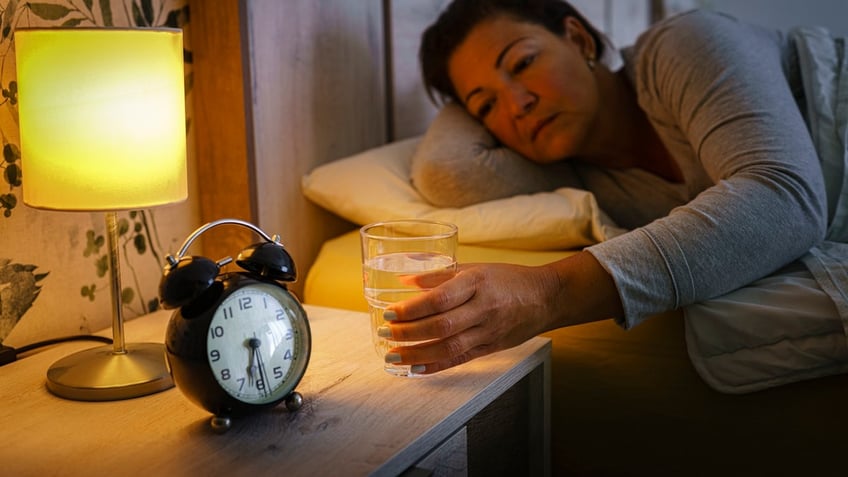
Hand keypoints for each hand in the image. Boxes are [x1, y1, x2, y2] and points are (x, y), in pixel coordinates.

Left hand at [383, 262, 563, 373]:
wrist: (546, 298)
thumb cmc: (507, 279)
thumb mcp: (474, 267)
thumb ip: (439, 275)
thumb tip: (404, 280)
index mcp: (477, 282)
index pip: (439, 298)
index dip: (412, 308)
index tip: (389, 312)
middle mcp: (483, 308)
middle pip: (441, 326)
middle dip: (408, 333)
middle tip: (385, 333)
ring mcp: (489, 331)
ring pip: (449, 347)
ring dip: (417, 354)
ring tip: (392, 355)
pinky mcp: (491, 348)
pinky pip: (460, 359)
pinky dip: (436, 366)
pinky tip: (415, 369)